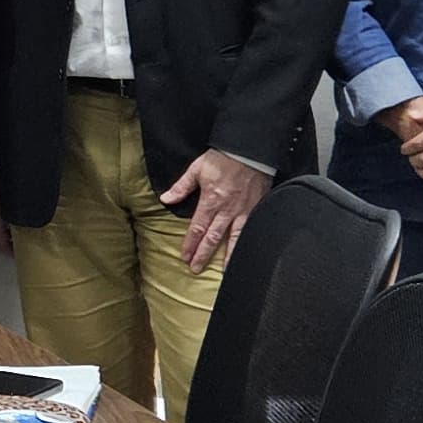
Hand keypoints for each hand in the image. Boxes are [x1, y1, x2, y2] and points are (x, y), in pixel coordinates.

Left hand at [156, 150, 273, 274]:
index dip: (190, 244)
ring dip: (228, 256)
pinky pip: (251, 230)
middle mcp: (226, 210)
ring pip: (234, 239)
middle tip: (196, 269)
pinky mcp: (256, 209)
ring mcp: (243, 211)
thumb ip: (181, 186)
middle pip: (212, 237)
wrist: (250, 151)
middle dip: (203, 254)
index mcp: (210, 201)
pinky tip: (246, 253)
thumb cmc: (224, 158)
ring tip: (224, 271)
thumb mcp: (197, 169)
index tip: (185, 257)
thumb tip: (166, 199)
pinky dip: (247, 244)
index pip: (197, 228)